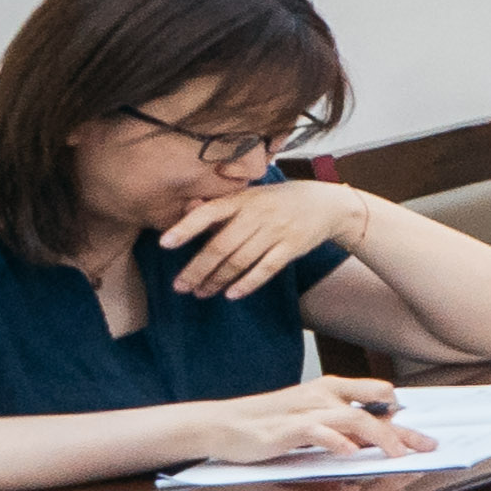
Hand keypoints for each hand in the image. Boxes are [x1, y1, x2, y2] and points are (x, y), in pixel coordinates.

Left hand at [156, 180, 369, 301]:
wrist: (327, 204)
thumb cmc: (278, 201)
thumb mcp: (250, 196)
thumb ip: (221, 206)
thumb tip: (186, 210)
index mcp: (242, 200)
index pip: (208, 212)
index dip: (186, 228)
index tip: (164, 244)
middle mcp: (257, 214)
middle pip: (221, 246)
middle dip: (197, 269)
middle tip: (180, 287)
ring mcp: (276, 231)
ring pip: (240, 261)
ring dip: (217, 280)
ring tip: (201, 293)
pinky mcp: (292, 247)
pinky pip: (266, 269)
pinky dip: (248, 283)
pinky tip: (232, 294)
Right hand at [187, 373, 425, 466]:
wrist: (221, 423)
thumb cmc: (268, 420)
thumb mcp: (311, 415)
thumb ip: (342, 420)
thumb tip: (378, 431)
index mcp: (331, 389)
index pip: (377, 395)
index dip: (403, 415)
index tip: (424, 435)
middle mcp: (323, 396)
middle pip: (374, 409)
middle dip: (404, 430)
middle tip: (427, 447)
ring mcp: (305, 411)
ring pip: (354, 419)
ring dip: (380, 437)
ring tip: (397, 455)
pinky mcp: (286, 429)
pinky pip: (318, 432)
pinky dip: (337, 442)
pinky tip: (351, 454)